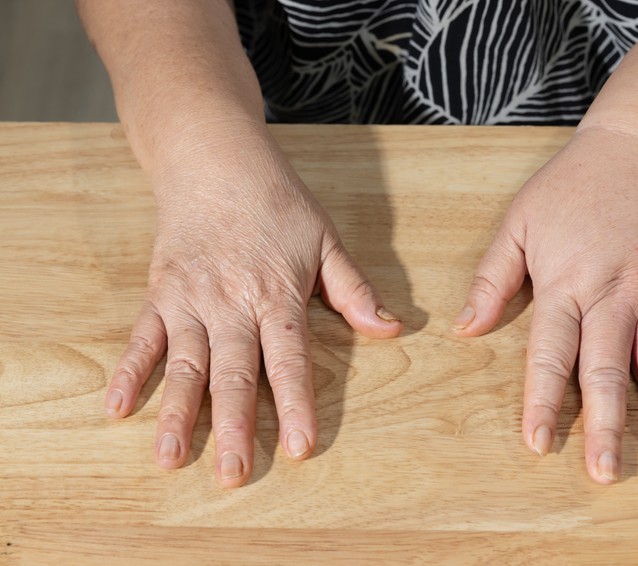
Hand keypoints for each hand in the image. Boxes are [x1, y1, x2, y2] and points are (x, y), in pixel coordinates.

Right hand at [104, 135, 401, 486]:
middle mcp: (231, 304)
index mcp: (276, 295)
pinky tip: (117, 407)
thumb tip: (390, 329)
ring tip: (169, 459)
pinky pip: (142, 338)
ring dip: (177, 414)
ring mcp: (190, 301)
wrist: (216, 160)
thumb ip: (354, 289)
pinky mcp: (160, 293)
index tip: (299, 447)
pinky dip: (129, 372)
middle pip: (234, 374)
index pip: (288, 359)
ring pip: (184, 365)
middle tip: (233, 475)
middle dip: (235, 427)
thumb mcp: (326, 240)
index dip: (296, 404)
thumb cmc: (278, 201)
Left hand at [454, 127, 637, 483]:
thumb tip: (465, 328)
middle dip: (607, 423)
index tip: (540, 443)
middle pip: (609, 369)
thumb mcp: (517, 223)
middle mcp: (613, 297)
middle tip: (606, 472)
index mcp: (567, 284)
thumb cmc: (570, 189)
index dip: (545, 401)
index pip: (552, 354)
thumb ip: (492, 278)